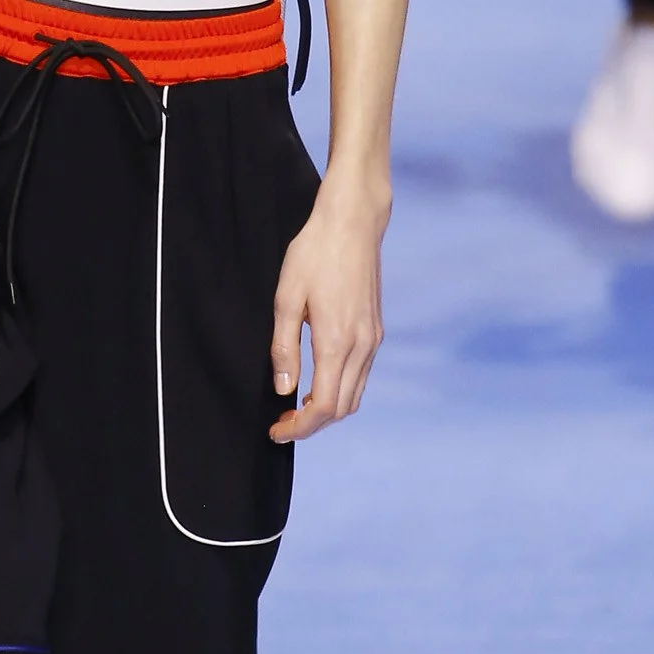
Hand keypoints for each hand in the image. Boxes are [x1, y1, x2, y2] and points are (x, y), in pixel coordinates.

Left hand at [269, 189, 387, 444]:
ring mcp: (373, 339)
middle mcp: (362, 345)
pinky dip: (341, 390)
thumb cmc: (314, 253)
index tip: (277, 430)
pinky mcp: (376, 330)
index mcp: (337, 341)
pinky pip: (362, 375)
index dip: (300, 427)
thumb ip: (284, 348)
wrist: (352, 222)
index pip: (324, 406)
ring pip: (355, 394)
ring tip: (297, 407)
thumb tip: (284, 389)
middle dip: (312, 424)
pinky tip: (318, 382)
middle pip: (342, 408)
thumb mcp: (286, 298)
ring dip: (328, 410)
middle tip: (282, 422)